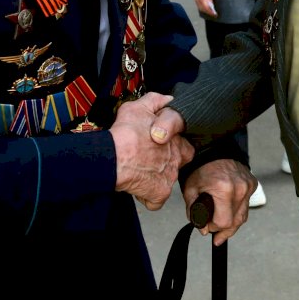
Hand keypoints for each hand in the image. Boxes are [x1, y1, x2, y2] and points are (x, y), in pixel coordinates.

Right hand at [110, 92, 193, 210]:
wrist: (113, 157)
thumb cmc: (125, 134)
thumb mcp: (138, 107)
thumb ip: (156, 101)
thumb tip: (168, 99)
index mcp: (176, 139)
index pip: (185, 145)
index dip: (173, 146)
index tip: (160, 146)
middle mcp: (176, 158)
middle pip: (178, 164)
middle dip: (167, 163)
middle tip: (150, 160)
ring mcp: (170, 176)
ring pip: (166, 181)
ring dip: (155, 178)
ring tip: (139, 172)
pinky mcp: (160, 193)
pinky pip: (156, 200)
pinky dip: (147, 197)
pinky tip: (137, 187)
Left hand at [182, 159, 256, 245]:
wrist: (214, 150)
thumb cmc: (201, 168)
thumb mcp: (191, 190)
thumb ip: (194, 212)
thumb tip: (203, 229)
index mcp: (224, 189)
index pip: (224, 222)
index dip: (214, 228)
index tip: (207, 228)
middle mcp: (240, 188)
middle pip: (236, 221)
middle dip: (225, 231)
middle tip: (217, 237)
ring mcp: (248, 186)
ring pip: (243, 215)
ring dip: (233, 223)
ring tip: (223, 231)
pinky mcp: (252, 184)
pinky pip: (246, 204)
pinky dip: (238, 210)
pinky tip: (229, 213)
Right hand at [193, 0, 217, 18]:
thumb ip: (210, 0)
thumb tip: (212, 6)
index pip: (207, 8)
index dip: (211, 12)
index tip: (215, 14)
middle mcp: (197, 0)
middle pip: (203, 10)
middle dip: (209, 13)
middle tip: (214, 14)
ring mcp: (196, 0)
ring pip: (200, 8)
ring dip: (206, 11)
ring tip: (211, 12)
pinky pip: (199, 6)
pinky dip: (203, 8)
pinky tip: (207, 8)